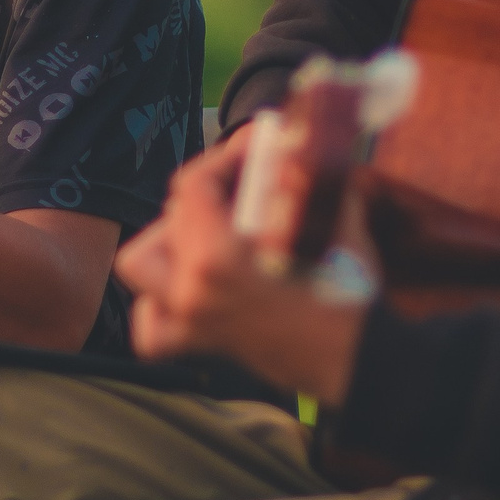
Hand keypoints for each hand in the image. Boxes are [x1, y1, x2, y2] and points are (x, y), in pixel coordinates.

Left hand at [112, 137, 369, 404]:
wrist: (357, 360)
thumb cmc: (349, 294)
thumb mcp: (333, 222)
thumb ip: (303, 175)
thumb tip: (287, 139)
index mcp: (216, 258)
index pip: (193, 185)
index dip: (223, 158)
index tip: (252, 150)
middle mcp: (191, 289)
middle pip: (171, 216)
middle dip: (207, 193)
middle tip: (243, 187)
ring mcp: (190, 318)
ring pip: (141, 264)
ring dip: (168, 242)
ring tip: (208, 233)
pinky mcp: (200, 342)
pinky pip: (152, 326)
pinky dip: (159, 304)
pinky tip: (188, 288)